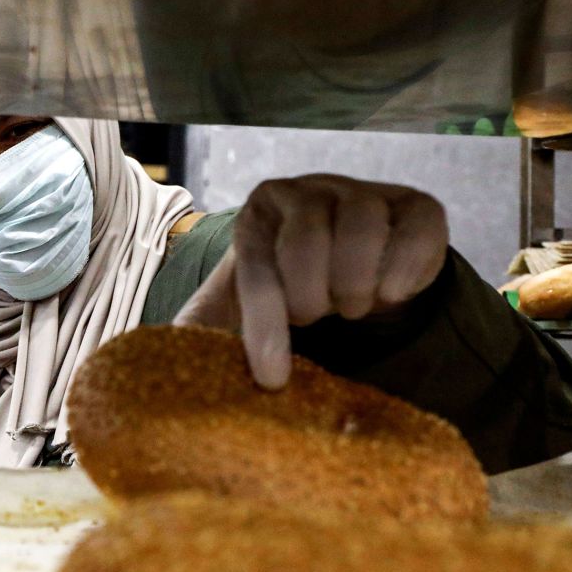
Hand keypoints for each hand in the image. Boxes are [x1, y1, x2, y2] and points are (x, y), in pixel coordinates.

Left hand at [174, 175, 448, 389]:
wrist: (346, 269)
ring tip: (348, 307)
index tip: (272, 379)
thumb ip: (198, 330)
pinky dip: (402, 275)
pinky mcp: (415, 206)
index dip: (265, 327)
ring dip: (354, 290)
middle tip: (313, 317)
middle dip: (311, 302)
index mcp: (257, 212)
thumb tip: (156, 361)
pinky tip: (387, 295)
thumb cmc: (282, 290)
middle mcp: (308, 191)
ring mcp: (363, 192)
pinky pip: (415, 234)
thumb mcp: (233, 309)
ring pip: (362, 234)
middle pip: (309, 244)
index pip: (257, 267)